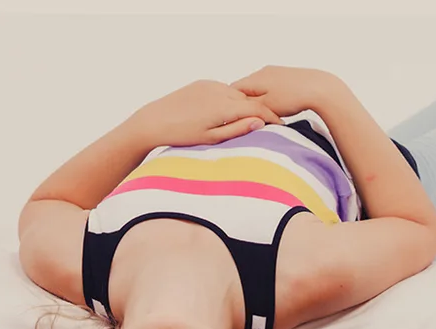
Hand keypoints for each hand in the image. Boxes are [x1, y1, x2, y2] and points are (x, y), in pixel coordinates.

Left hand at [129, 79, 283, 146]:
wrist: (153, 121)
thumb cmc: (181, 135)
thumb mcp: (212, 138)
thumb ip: (237, 129)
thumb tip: (260, 123)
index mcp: (224, 106)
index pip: (258, 108)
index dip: (273, 118)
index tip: (282, 127)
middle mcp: (219, 91)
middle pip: (250, 100)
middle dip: (262, 111)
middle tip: (273, 126)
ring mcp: (210, 85)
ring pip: (238, 94)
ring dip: (247, 105)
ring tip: (254, 120)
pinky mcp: (202, 83)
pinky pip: (225, 90)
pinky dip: (232, 100)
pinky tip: (231, 112)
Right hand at [230, 65, 336, 117]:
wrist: (320, 89)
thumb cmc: (294, 98)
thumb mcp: (266, 106)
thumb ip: (249, 107)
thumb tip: (236, 109)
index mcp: (255, 78)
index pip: (233, 91)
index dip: (234, 106)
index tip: (237, 118)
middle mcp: (263, 72)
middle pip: (246, 89)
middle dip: (247, 104)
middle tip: (253, 118)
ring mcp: (275, 72)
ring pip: (259, 89)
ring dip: (260, 101)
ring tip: (269, 113)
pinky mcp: (286, 76)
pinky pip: (272, 87)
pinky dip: (272, 97)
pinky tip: (281, 105)